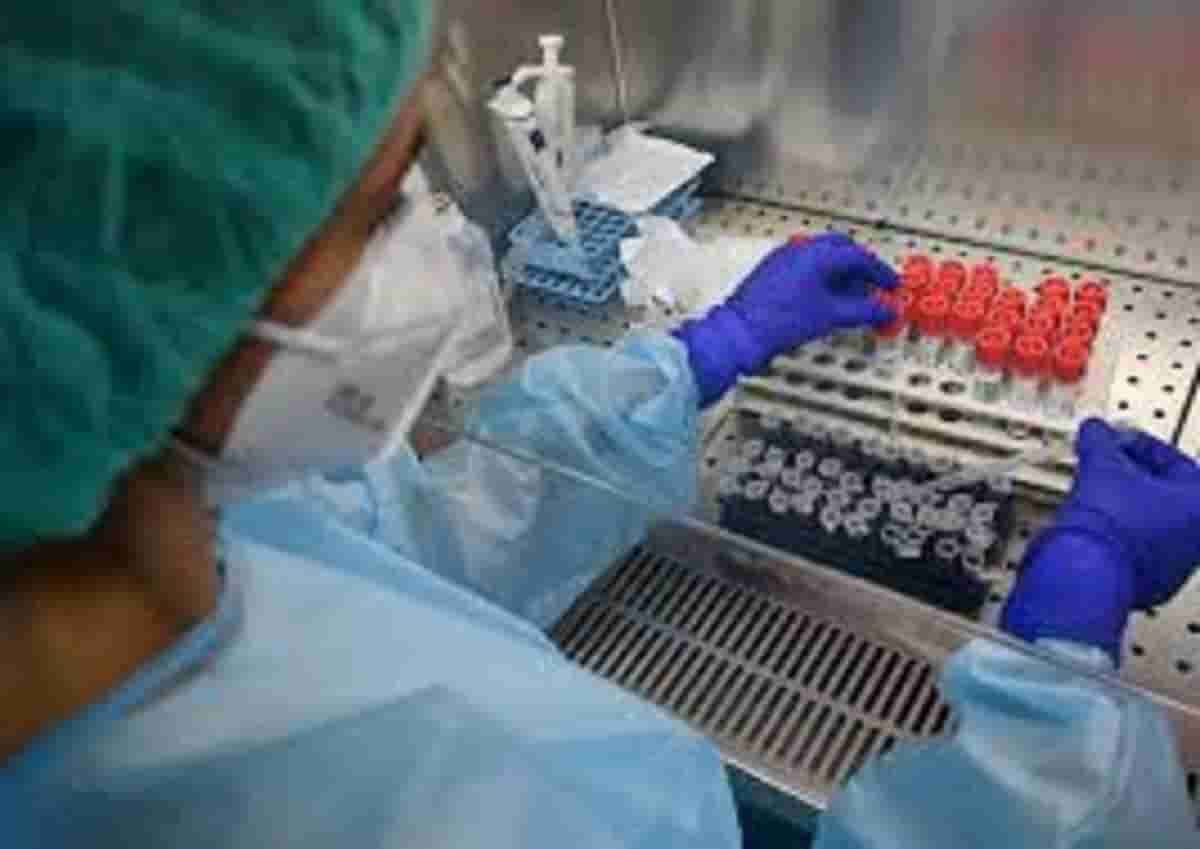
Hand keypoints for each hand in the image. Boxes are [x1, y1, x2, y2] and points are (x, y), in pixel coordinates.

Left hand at [672, 232, 897, 405]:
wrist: (738, 334)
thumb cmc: (778, 322)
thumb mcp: (829, 316)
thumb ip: (863, 310)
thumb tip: (887, 310)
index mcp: (816, 253)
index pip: (858, 255)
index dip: (880, 271)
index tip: (892, 285)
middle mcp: (799, 249)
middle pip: (841, 249)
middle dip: (862, 267)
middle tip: (876, 286)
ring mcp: (783, 258)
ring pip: (823, 257)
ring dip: (843, 272)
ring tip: (855, 297)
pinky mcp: (773, 271)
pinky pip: (807, 266)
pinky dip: (824, 278)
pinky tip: (829, 299)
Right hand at [1002, 418, 1199, 660]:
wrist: (1083, 570)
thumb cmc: (1108, 522)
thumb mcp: (1103, 465)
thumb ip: (1102, 440)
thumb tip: (1096, 430)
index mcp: (1199, 506)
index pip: (1176, 463)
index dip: (1141, 446)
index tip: (1117, 441)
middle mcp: (1194, 541)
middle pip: (1165, 497)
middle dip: (1134, 478)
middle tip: (1107, 467)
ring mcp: (1172, 567)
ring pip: (1150, 526)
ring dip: (1126, 508)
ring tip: (1095, 495)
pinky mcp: (1145, 586)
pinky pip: (1133, 551)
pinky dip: (1117, 535)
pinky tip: (1093, 526)